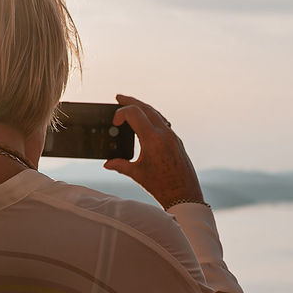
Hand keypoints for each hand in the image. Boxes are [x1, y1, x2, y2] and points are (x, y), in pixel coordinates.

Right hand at [104, 94, 205, 209]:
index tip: (114, 122)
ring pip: (156, 113)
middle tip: (119, 97)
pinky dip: (152, 117)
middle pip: (146, 108)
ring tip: (131, 106)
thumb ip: (120, 165)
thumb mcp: (137, 174)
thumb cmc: (161, 186)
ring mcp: (173, 136)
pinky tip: (146, 121)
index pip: (134, 113)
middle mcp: (164, 133)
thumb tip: (107, 163)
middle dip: (131, 101)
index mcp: (153, 139)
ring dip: (143, 107)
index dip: (121, 113)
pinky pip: (163, 122)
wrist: (184, 195)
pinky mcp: (177, 141)